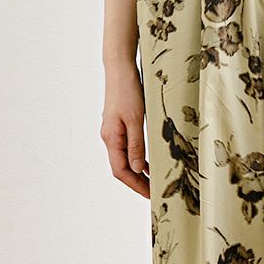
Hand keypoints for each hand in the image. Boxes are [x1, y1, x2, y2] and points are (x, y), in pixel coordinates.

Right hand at [102, 59, 149, 197]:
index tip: (150, 193)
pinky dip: (137, 159)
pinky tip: (148, 163)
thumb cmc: (128, 91)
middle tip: (154, 192)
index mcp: (111, 138)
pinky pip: (126, 149)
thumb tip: (138, 169)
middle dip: (137, 182)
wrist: (120, 70)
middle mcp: (109, 138)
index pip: (120, 170)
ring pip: (124, 159)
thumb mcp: (136, 120)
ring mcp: (113, 132)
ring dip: (137, 172)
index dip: (135, 184)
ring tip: (153, 181)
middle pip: (121, 168)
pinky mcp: (118, 126)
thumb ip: (136, 145)